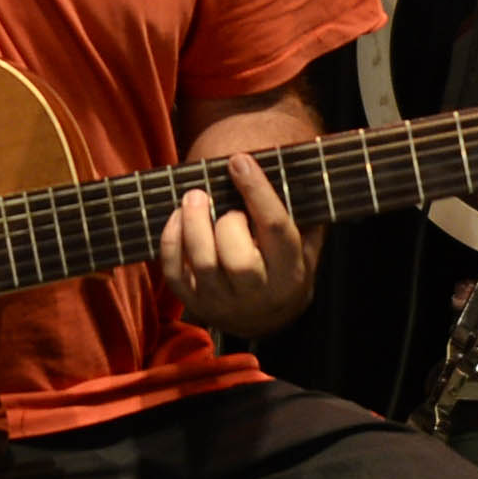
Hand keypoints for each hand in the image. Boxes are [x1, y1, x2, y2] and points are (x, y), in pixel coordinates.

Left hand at [156, 148, 311, 341]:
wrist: (268, 318)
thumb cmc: (284, 266)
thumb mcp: (306, 245)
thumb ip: (304, 212)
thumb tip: (298, 162)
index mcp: (289, 271)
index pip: (275, 228)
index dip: (257, 191)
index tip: (239, 161)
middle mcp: (257, 291)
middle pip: (238, 259)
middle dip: (225, 221)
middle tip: (216, 197)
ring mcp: (223, 301)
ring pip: (203, 264)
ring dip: (193, 224)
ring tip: (193, 196)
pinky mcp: (195, 302)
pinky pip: (175, 273)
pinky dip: (171, 242)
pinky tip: (177, 217)